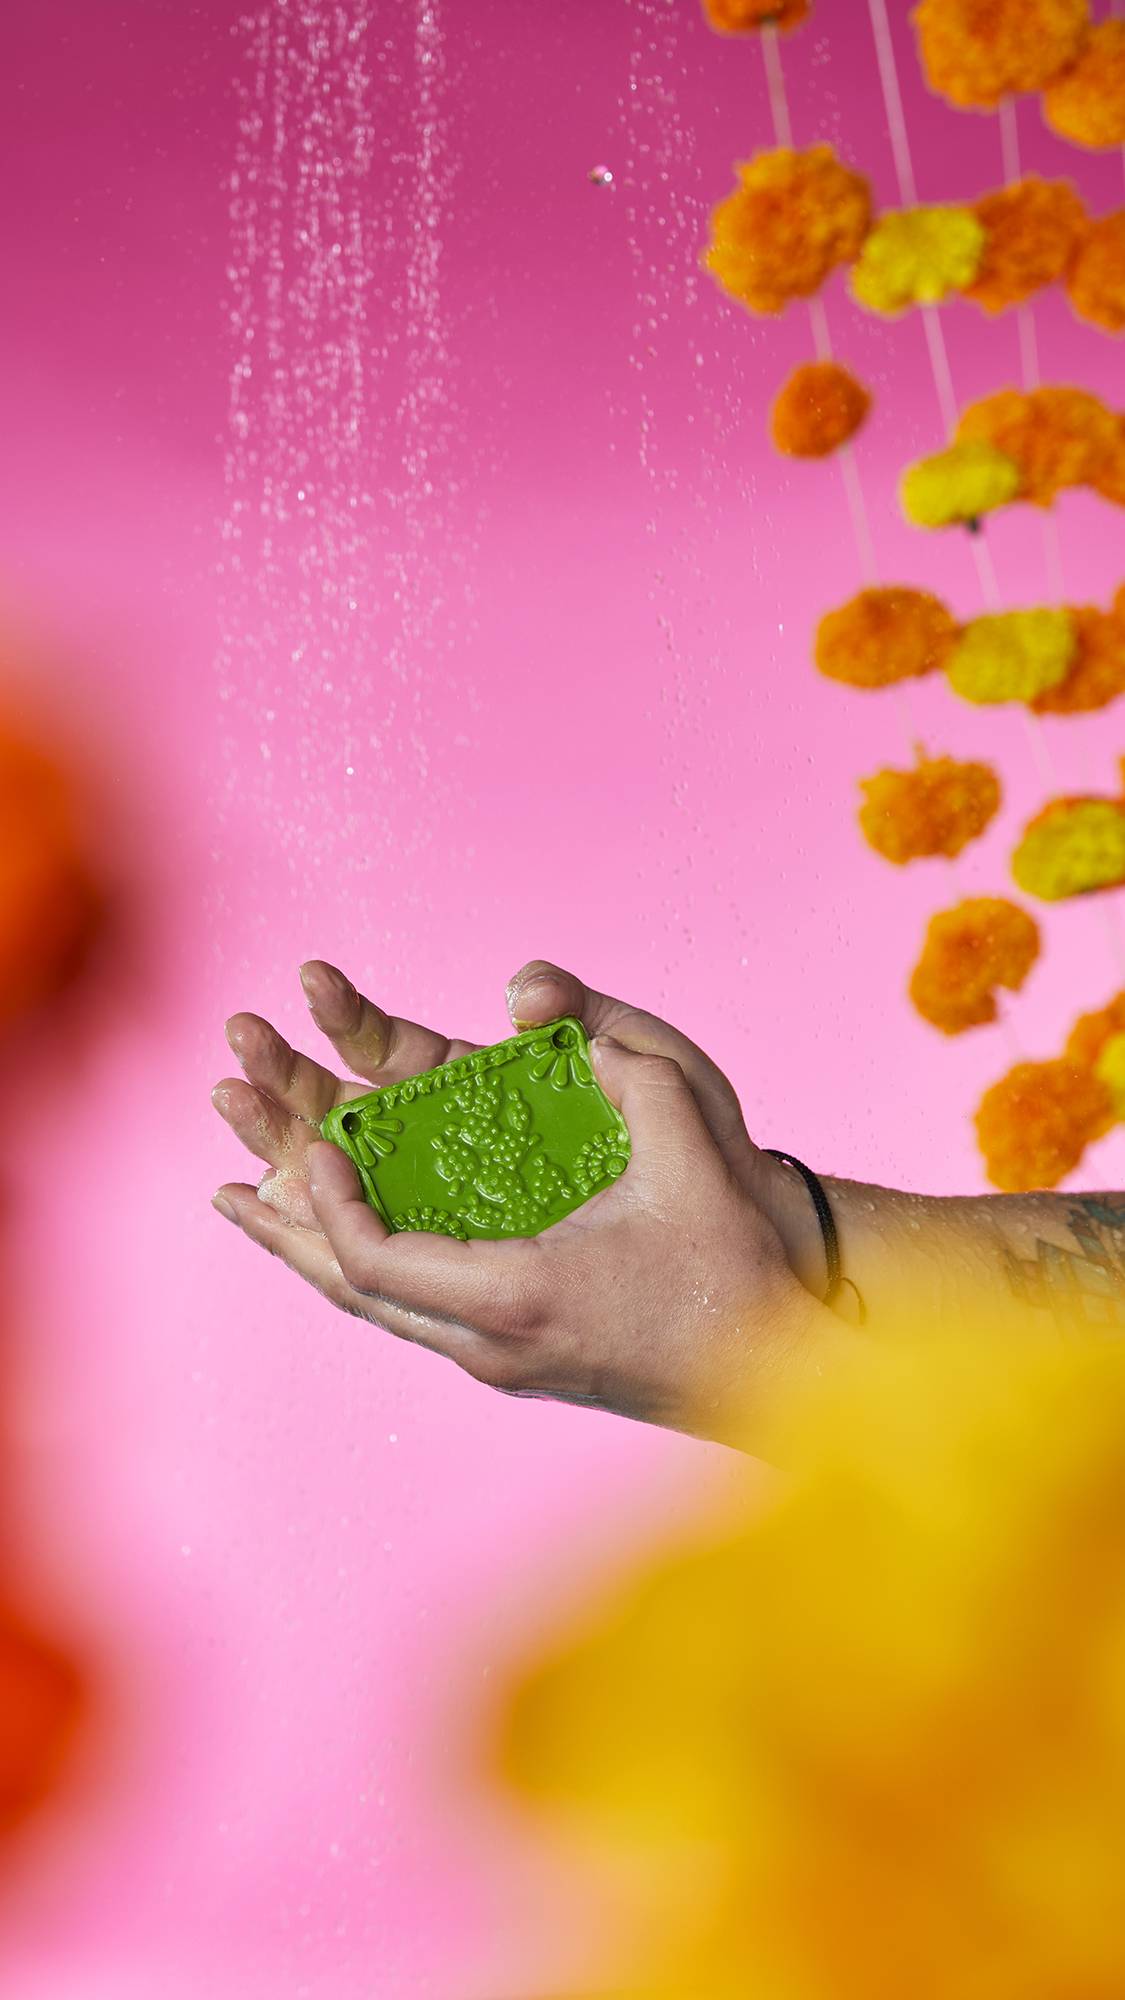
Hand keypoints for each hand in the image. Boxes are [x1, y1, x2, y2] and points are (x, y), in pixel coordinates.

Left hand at [212, 1030, 840, 1449]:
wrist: (783, 1367)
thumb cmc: (738, 1265)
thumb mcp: (694, 1153)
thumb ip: (635, 1071)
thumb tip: (563, 1018)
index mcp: (518, 1295)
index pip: (379, 1262)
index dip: (330, 1205)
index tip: (313, 1146)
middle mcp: (494, 1343)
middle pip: (359, 1296)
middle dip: (290, 1237)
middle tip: (231, 1190)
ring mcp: (505, 1360)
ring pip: (385, 1312)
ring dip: (320, 1258)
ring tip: (259, 1216)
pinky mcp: (523, 1357)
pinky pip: (420, 1313)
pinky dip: (373, 1271)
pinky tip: (358, 1244)